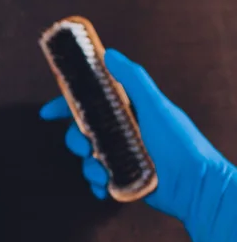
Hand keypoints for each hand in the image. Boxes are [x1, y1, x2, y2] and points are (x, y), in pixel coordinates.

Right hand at [40, 49, 236, 241]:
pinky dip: (96, 184)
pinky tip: (104, 187)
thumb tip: (109, 53)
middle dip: (75, 140)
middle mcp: (119, 130)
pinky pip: (95, 179)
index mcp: (125, 110)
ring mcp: (118, 155)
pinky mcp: (119, 176)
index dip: (65, 105)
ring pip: (85, 158)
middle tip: (86, 147)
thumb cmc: (180, 142)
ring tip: (103, 172)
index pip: (88, 102)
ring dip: (88, 166)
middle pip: (80, 131)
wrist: (195, 185)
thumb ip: (133, 79)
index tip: (47, 113)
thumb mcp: (156, 106)